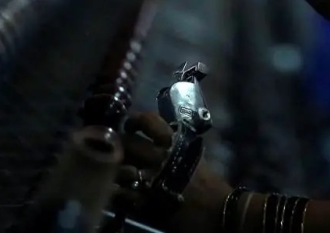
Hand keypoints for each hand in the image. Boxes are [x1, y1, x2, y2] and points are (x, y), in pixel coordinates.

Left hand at [118, 112, 231, 232]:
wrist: (215, 209)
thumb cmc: (207, 181)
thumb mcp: (193, 153)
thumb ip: (175, 141)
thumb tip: (158, 132)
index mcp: (174, 142)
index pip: (148, 121)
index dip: (135, 120)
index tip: (131, 126)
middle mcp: (159, 156)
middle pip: (126, 143)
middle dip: (118, 145)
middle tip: (116, 150)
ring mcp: (149, 178)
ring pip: (118, 167)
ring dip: (114, 169)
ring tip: (116, 173)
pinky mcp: (144, 201)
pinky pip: (120, 194)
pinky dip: (116, 192)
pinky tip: (118, 192)